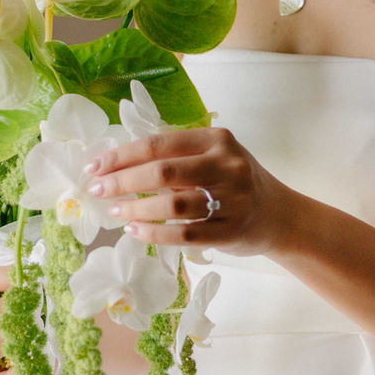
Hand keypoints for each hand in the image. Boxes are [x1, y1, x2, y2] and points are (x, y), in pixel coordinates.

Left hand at [83, 125, 285, 252]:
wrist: (279, 214)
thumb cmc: (234, 182)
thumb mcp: (213, 157)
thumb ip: (176, 158)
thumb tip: (116, 167)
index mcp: (216, 139)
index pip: (159, 144)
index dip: (122, 156)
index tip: (95, 167)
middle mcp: (227, 165)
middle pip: (164, 172)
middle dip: (123, 182)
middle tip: (98, 191)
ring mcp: (233, 198)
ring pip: (173, 206)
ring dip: (137, 210)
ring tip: (116, 213)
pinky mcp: (232, 231)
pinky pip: (185, 234)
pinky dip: (155, 234)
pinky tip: (135, 232)